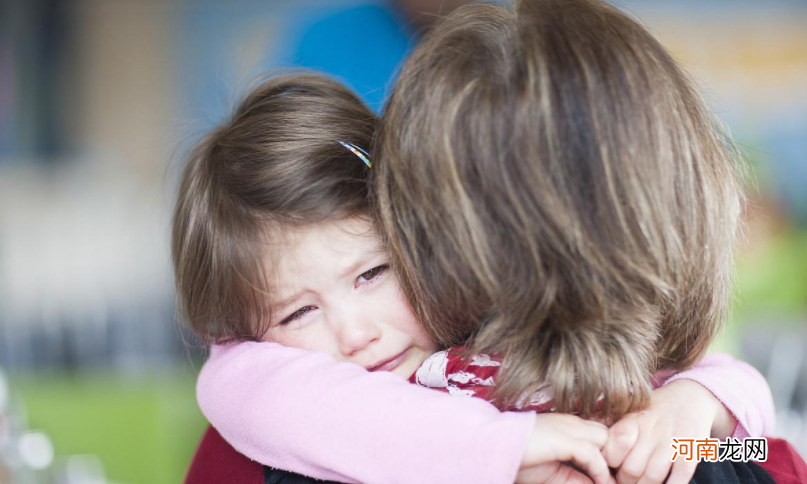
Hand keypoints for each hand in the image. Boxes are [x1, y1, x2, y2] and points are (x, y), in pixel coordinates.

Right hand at [518, 413, 614, 483]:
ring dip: (612, 463)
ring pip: (606, 440)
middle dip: (617, 457)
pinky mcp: (563, 438)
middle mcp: (572, 423)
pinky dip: (599, 470)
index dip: (610, 455)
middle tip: (619, 480)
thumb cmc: (519, 459)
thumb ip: (576, 478)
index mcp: (569, 426)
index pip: (602, 434)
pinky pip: (591, 453)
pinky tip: (600, 482)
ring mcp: (568, 427)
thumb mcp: (555, 473)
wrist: (493, 448)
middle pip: (608, 434)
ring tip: (611, 483)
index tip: (614, 476)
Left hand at [603, 379, 735, 483]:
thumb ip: (610, 423)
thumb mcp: (631, 409)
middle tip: (623, 481)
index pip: (613, 449)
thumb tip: (589, 437)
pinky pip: (679, 477)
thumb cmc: (655, 408)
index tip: (608, 468)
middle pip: (631, 468)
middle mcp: (651, 430)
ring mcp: (672, 442)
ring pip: (653, 476)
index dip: (608, 464)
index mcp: (632, 420)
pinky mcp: (691, 451)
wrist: (691, 395)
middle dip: (624, 481)